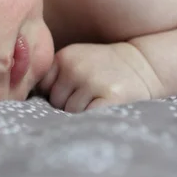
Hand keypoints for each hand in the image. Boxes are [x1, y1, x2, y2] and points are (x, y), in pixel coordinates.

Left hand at [36, 43, 157, 112]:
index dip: (54, 96)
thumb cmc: (105, 69)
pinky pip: (88, 118)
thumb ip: (56, 75)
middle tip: (88, 98)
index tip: (67, 94)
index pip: (44, 88)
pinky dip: (93, 118)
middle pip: (55, 102)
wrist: (145, 64)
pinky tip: (103, 107)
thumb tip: (30, 99)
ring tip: (98, 100)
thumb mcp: (77, 60)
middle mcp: (75, 68)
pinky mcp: (110, 96)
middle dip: (67, 106)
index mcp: (64, 58)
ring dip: (81, 113)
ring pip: (71, 112)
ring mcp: (92, 82)